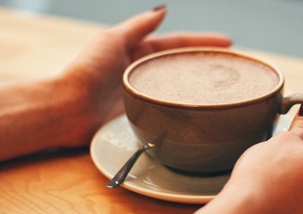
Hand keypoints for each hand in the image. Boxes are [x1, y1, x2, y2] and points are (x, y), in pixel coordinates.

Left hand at [58, 6, 231, 145]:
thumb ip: (138, 26)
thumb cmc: (87, 71)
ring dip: (199, 86)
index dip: (202, 41)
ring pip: (178, 87)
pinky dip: (186, 108)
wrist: (69, 109)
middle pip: (181, 64)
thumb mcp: (112, 39)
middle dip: (206, 63)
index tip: (228, 42)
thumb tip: (163, 9)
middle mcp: (144, 72)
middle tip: (233, 66)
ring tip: (226, 88)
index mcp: (137, 50)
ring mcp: (145, 93)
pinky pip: (170, 109)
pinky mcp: (144, 114)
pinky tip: (202, 110)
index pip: (177, 43)